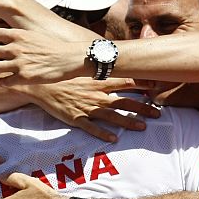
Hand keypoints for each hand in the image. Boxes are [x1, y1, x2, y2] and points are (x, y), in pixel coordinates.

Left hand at [0, 27, 91, 84]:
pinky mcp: (23, 78)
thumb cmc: (52, 46)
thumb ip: (18, 35)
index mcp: (17, 35)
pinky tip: (4, 80)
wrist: (69, 58)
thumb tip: (6, 36)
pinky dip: (0, 82)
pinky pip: (1, 81)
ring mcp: (18, 63)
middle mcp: (15, 48)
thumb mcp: (33, 34)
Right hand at [17, 78, 159, 142]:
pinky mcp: (75, 118)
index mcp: (98, 81)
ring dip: (128, 122)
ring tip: (142, 127)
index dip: (143, 85)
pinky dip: (102, 134)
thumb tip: (114, 59)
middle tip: (158, 113)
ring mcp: (86, 107)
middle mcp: (96, 94)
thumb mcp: (81, 67)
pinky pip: (91, 127)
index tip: (157, 88)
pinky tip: (113, 139)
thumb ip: (99, 67)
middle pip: (124, 101)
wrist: (40, 84)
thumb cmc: (62, 76)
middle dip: (143, 108)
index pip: (126, 81)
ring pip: (111, 116)